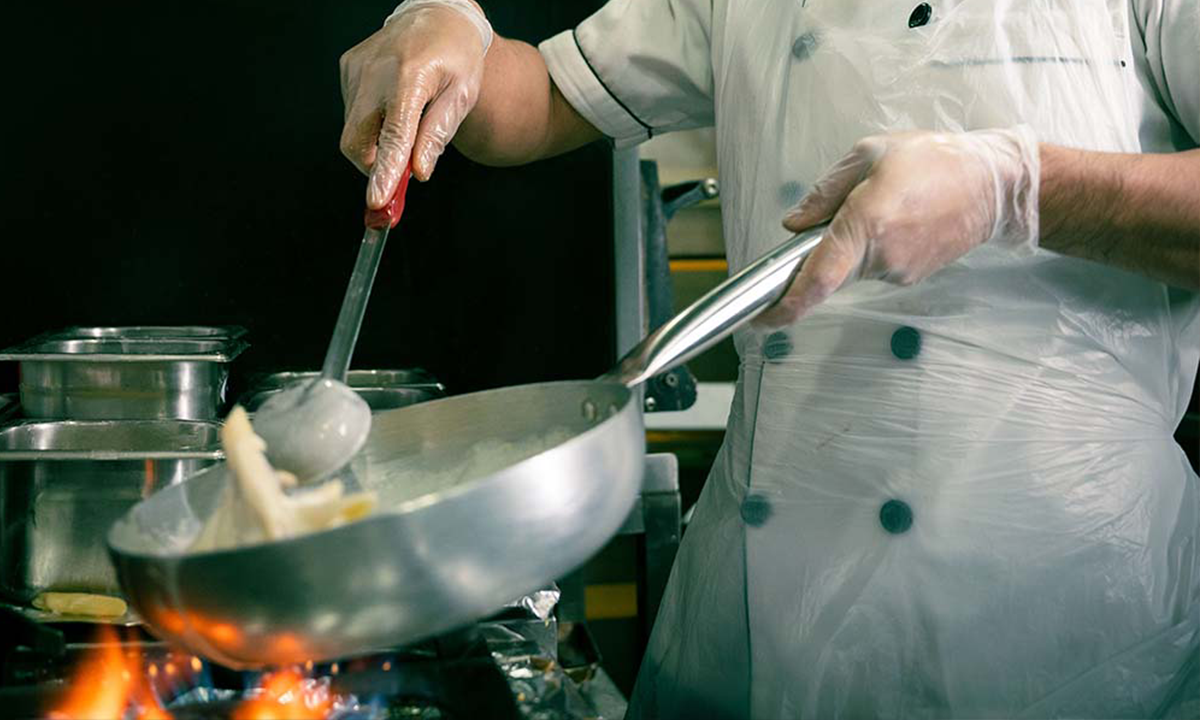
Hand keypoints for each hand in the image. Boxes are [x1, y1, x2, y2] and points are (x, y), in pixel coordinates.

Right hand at [340, 0, 491, 207]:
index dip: (385, 172)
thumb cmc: (457, 57)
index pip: (393, 136)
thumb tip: (419, 172)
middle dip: (376, 166)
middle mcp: (375, 71)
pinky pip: (352, 112)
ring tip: (407, 124)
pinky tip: (393, 106)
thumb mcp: (462, 95)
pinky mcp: (348, 68)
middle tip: (401, 174)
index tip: (377, 201)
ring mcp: (357, 69)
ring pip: (353, 131)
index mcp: (410, 77)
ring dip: (377, 143)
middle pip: (358, 141)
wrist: (439, 14)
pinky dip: (370, 123)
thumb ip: (437, 134)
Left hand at [758, 127, 1039, 326]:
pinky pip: (874, 266)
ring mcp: (898, 271)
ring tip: (881, 205)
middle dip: (818, 255)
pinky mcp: (910, 276)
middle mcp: (882, 256)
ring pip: (850, 268)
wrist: (995, 185)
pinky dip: (872, 247)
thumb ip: (824, 192)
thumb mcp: (870, 154)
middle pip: (828, 272)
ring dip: (850, 245)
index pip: (818, 278)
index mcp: (867, 222)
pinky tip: (896, 219)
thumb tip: (793, 224)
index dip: (786, 304)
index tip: (761, 319)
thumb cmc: (935, 161)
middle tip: (840, 215)